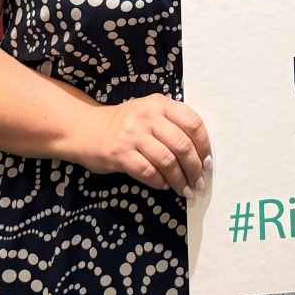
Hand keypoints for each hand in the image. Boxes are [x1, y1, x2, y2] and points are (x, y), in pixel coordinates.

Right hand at [72, 95, 210, 194]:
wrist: (86, 129)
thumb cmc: (126, 124)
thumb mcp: (150, 113)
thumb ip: (173, 125)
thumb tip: (202, 156)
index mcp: (160, 104)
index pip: (193, 123)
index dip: (204, 146)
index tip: (208, 162)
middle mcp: (148, 116)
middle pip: (182, 145)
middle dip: (195, 168)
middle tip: (199, 183)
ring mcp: (132, 134)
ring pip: (167, 161)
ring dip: (180, 180)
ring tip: (185, 190)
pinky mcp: (119, 153)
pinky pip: (147, 172)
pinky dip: (159, 182)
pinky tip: (163, 185)